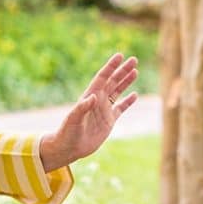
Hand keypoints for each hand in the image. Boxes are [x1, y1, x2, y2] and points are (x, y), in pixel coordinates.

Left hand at [39, 53, 138, 170]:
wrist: (69, 147)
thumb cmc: (67, 132)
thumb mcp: (73, 119)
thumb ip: (82, 107)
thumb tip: (93, 97)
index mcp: (90, 96)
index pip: (103, 77)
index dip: (111, 66)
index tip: (120, 56)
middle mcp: (98, 100)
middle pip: (113, 81)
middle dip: (123, 70)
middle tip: (134, 59)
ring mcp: (104, 110)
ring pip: (117, 92)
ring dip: (126, 82)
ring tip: (135, 71)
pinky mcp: (109, 121)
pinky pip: (120, 108)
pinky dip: (128, 102)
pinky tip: (135, 94)